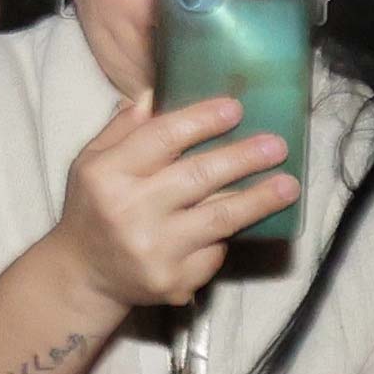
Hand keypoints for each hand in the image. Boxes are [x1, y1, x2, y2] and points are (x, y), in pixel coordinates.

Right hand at [49, 92, 294, 311]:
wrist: (84, 275)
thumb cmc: (93, 208)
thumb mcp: (91, 162)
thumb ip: (122, 129)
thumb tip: (154, 92)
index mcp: (108, 175)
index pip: (161, 138)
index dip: (201, 121)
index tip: (236, 108)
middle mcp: (129, 212)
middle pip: (198, 177)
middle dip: (243, 158)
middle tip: (277, 145)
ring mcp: (153, 250)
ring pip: (218, 218)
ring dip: (259, 200)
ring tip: (289, 184)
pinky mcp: (173, 281)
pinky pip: (214, 253)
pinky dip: (228, 236)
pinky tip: (247, 223)